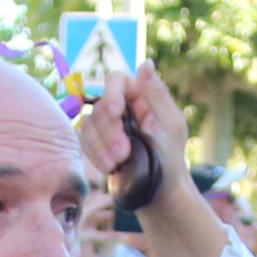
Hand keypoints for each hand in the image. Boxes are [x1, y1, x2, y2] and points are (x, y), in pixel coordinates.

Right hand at [71, 63, 189, 209]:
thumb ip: (158, 95)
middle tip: (123, 153)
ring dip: (101, 146)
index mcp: (141, 96)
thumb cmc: (172, 159)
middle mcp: (122, 107)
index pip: (117, 80)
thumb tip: (146, 63)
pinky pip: (84, 142)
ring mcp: (107, 126)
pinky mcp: (97, 145)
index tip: (115, 112)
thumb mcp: (172, 125)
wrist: (160, 193)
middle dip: (109, 131)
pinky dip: (95, 155)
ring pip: (88, 124)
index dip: (111, 93)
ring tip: (118, 163)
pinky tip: (110, 168)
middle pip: (100, 105)